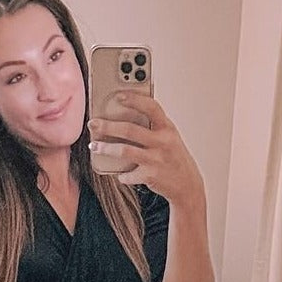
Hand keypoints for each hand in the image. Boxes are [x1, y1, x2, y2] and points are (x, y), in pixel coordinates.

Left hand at [88, 94, 203, 203]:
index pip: (151, 107)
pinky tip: (120, 174)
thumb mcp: (169, 137)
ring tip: (94, 146)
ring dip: (105, 148)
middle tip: (93, 123)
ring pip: (124, 151)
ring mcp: (156, 159)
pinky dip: (121, 175)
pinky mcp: (150, 176)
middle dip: (108, 126)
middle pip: (130, 130)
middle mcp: (162, 142)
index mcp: (167, 128)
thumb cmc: (173, 157)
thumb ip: (154, 126)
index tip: (118, 95)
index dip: (134, 100)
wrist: (187, 185)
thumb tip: (127, 115)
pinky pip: (128, 174)